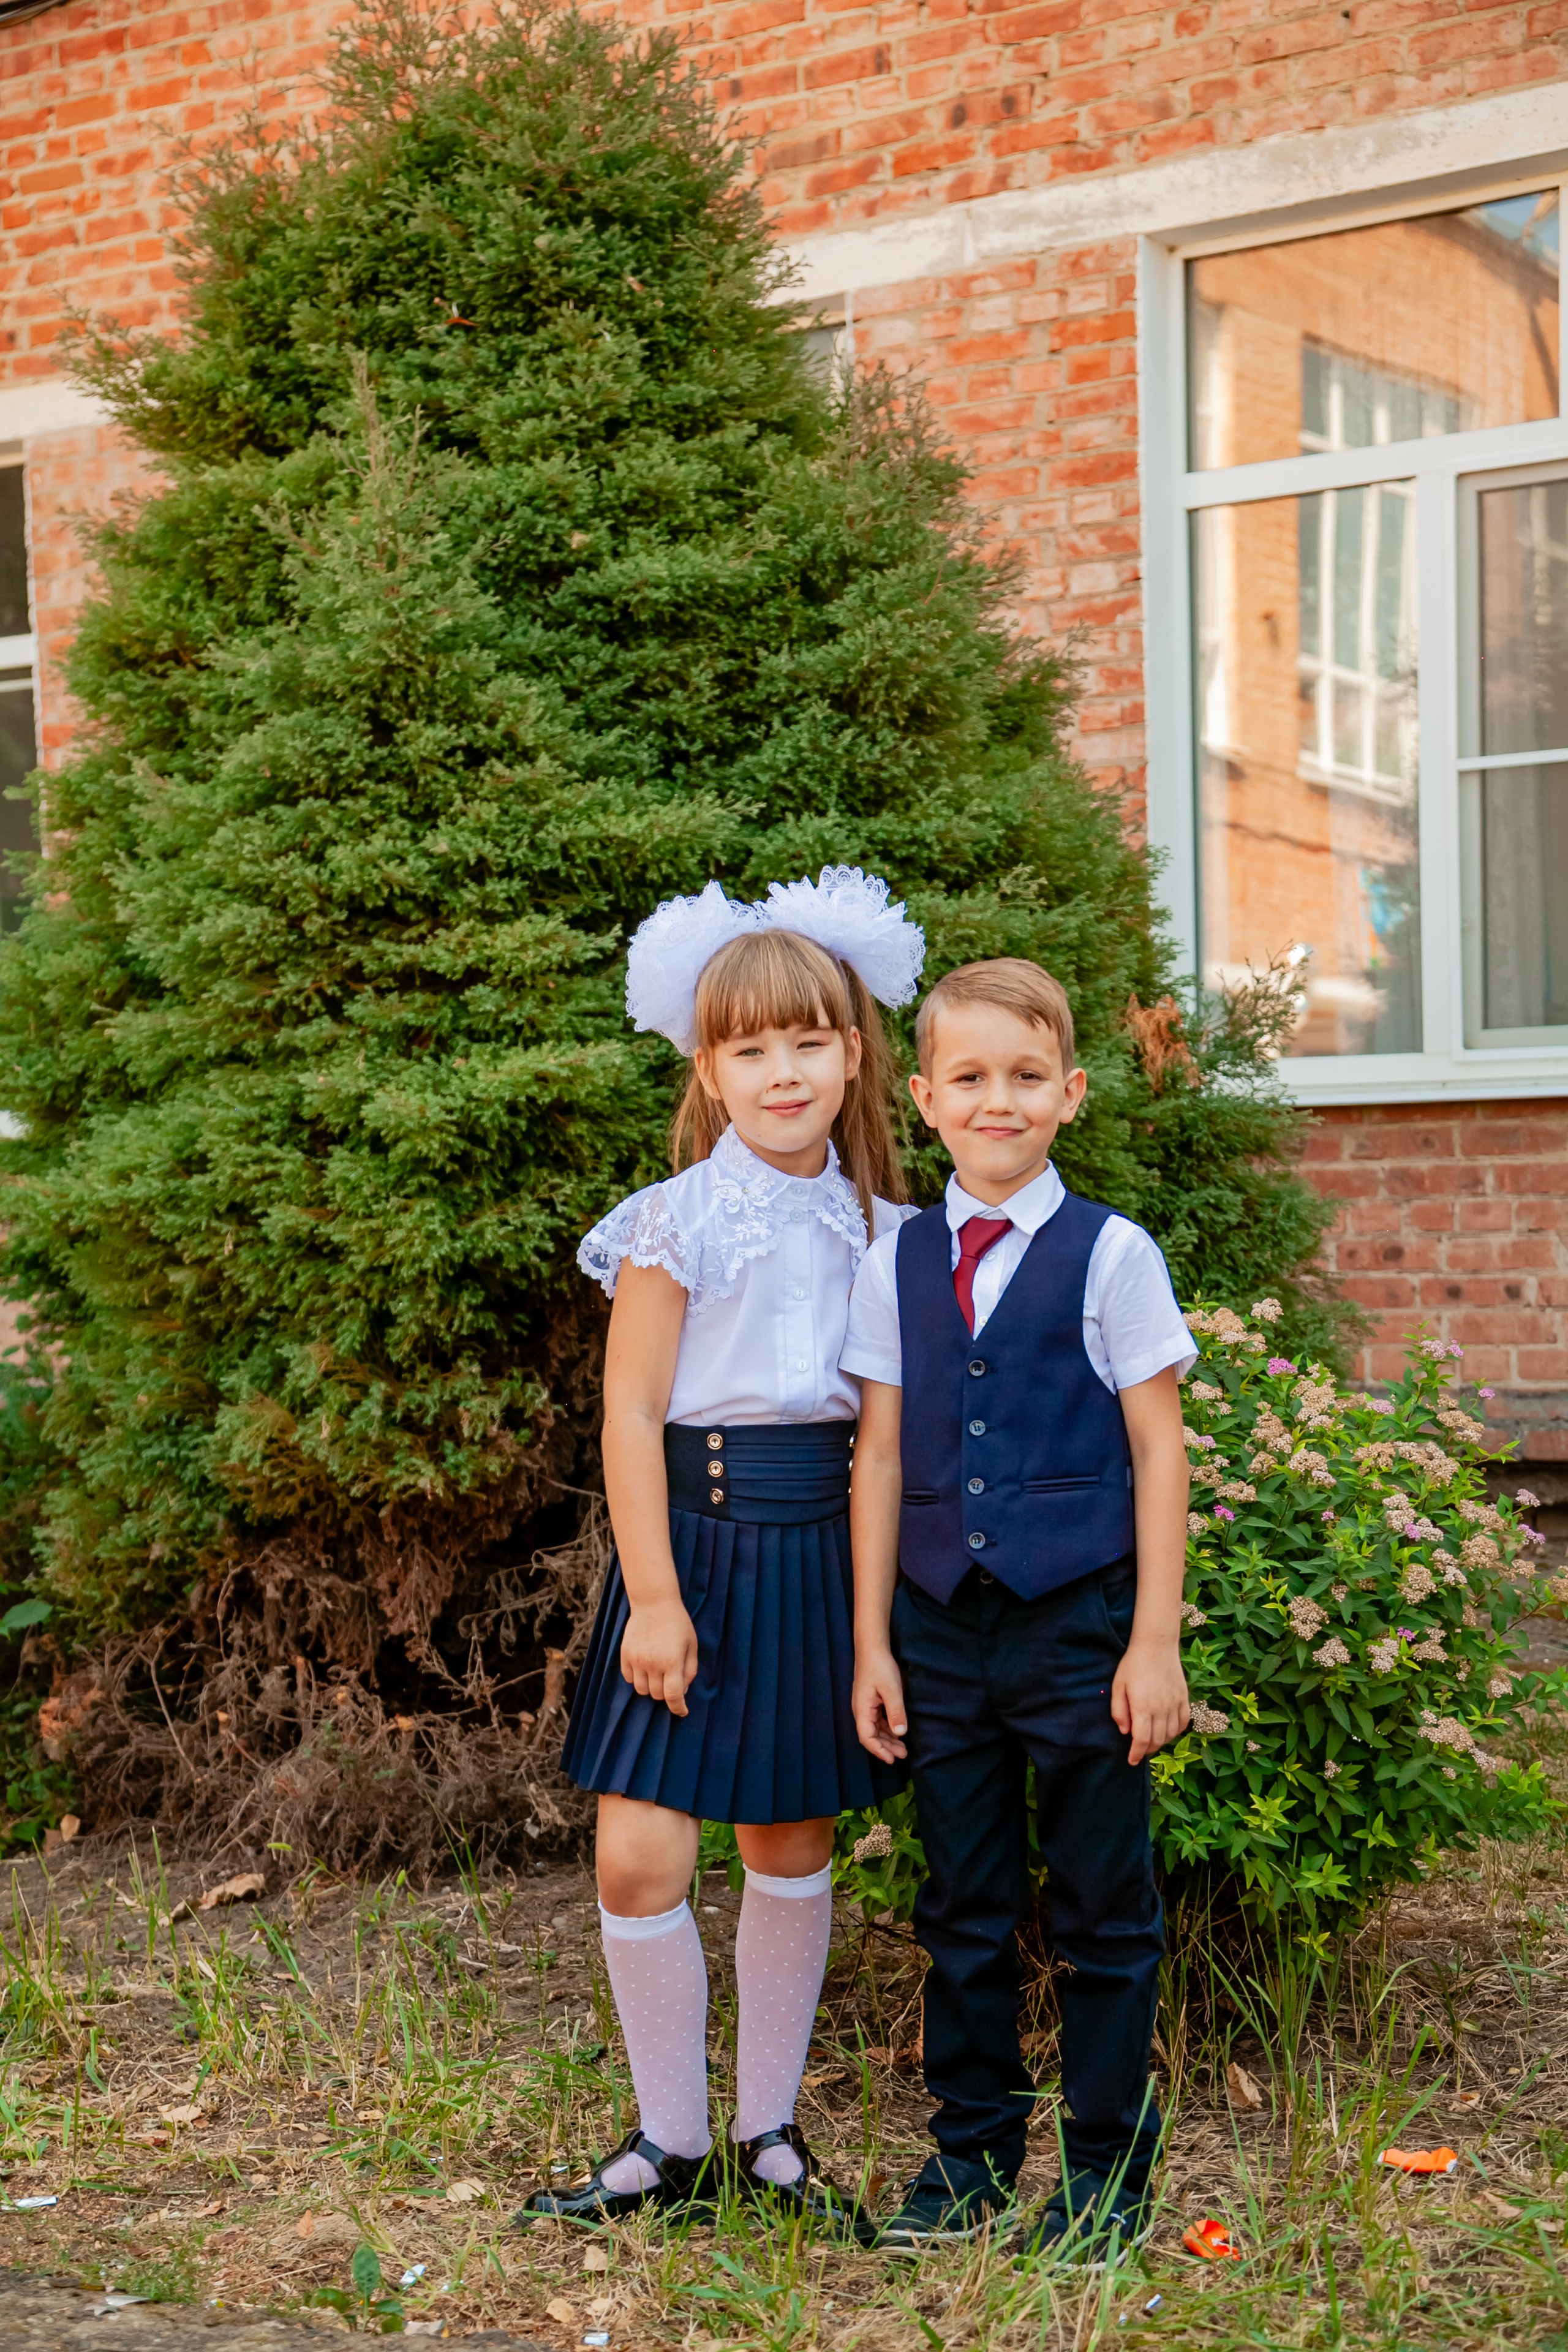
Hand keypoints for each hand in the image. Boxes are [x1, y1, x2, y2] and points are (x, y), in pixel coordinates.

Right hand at [620, 1599, 699, 1716]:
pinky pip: (629, 1678)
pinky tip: (645, 1668)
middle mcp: (652, 1663)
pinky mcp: (625, 1654)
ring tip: (658, 1675)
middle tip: (671, 1681)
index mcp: (672, 1661)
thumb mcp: (691, 1645)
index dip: (678, 1708)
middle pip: (657, 1695)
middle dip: (666, 1694)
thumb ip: (689, 1670)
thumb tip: (682, 1691)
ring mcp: (636, 1659)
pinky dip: (637, 1679)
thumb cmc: (677, 1623)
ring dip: (651, 1688)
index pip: (673, 1696)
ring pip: (641, 1690)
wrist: (653, 1603)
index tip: (682, 1711)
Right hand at [853, 1646, 908, 1762]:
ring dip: (888, 1739)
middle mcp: (861, 1710)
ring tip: (903, 1748)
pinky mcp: (871, 1702)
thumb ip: (895, 1711)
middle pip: (871, 1736)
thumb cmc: (880, 1666)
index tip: (891, 1759)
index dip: (878, 1750)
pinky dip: (888, 1729)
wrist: (872, 1648)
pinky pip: (878, 1721)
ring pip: (875, 1729)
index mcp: (862, 1709)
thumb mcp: (891, 1689)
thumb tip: (900, 1734)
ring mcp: (865, 1706)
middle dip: (886, 1747)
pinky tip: (898, 1732)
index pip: (867, 1737)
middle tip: (903, 1754)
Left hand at [1111, 1638, 1189, 1764]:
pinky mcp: (1184, 1698)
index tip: (1131, 1760)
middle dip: (1147, 1750)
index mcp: (1143, 1707)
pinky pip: (1183, 1722)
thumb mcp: (1118, 1686)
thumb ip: (1119, 1711)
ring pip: (1171, 1734)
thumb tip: (1125, 1732)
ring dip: (1161, 1743)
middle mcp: (1161, 1708)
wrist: (1156, 1645)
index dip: (1136, 1754)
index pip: (1142, 1740)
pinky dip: (1176, 1732)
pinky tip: (1167, 1731)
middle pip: (1157, 1741)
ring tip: (1151, 1742)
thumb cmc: (1133, 1664)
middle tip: (1139, 1751)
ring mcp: (1175, 1703)